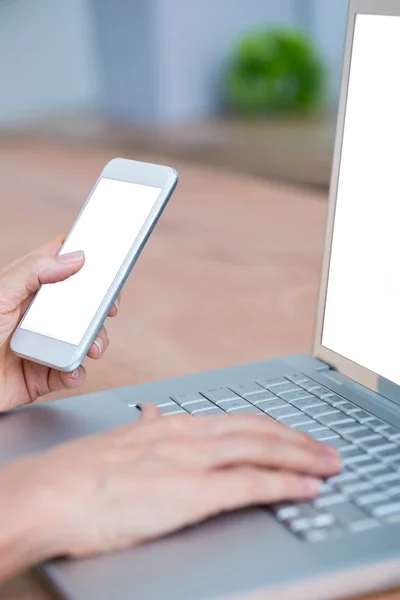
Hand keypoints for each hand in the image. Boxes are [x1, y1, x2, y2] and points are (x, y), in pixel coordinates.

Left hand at [0, 236, 119, 410]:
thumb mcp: (1, 293)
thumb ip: (34, 270)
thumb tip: (74, 258)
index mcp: (26, 290)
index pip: (60, 266)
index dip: (85, 262)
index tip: (106, 264)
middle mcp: (37, 316)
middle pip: (81, 304)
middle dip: (100, 308)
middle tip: (109, 309)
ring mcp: (44, 345)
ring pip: (83, 339)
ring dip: (95, 343)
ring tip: (91, 348)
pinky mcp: (44, 375)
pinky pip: (72, 372)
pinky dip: (76, 373)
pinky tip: (70, 370)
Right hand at [2, 406, 339, 562]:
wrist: (48, 493)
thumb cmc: (76, 475)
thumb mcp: (118, 443)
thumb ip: (145, 429)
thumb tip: (155, 416)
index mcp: (170, 428)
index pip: (235, 421)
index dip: (270, 427)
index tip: (291, 434)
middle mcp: (186, 437)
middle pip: (256, 431)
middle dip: (297, 439)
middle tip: (325, 449)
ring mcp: (190, 462)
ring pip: (261, 450)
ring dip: (301, 457)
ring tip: (328, 464)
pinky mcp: (190, 493)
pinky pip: (250, 485)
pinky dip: (285, 484)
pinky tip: (305, 487)